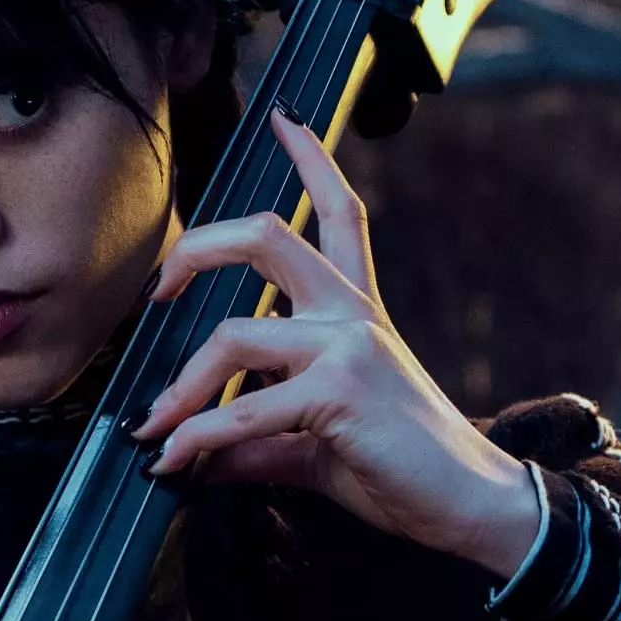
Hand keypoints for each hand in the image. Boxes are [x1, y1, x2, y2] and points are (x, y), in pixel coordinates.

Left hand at [132, 108, 542, 577]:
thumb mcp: (314, 443)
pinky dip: (195, 438)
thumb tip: (191, 455)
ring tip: (153, 428)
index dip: (310, 157)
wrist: (468, 504)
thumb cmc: (400, 469)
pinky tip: (173, 461)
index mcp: (355, 312)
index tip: (282, 116)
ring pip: (233, 334)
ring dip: (178, 388)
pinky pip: (242, 411)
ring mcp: (347, 347)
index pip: (340, 213)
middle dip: (196, 249)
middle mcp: (351, 314)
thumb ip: (254, 438)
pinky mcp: (339, 393)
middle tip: (156, 290)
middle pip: (267, 235)